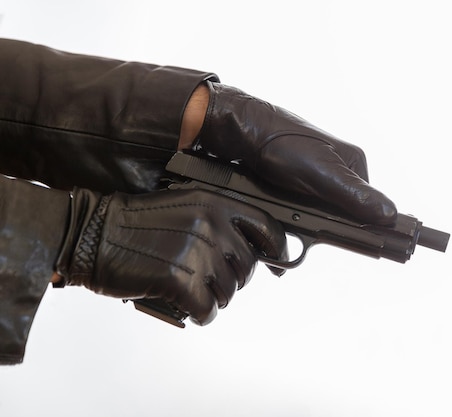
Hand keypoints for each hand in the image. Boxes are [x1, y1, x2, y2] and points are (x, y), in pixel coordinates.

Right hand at [55, 187, 287, 324]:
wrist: (95, 233)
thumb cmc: (138, 223)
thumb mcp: (186, 206)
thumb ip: (220, 222)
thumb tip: (255, 252)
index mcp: (215, 202)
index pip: (266, 226)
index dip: (277, 248)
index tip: (279, 264)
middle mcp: (212, 224)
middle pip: (247, 266)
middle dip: (232, 278)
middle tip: (210, 280)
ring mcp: (197, 252)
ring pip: (229, 291)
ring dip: (214, 297)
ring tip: (193, 291)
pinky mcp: (180, 279)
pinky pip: (208, 310)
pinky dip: (201, 314)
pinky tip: (189, 308)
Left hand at [192, 82, 397, 224]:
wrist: (241, 131)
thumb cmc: (282, 143)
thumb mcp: (322, 173)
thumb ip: (354, 195)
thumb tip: (390, 215)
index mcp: (354, 165)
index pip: (371, 206)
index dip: (363, 227)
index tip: (354, 243)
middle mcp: (339, 171)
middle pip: (345, 214)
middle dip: (326, 228)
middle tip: (307, 229)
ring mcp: (318, 178)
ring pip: (322, 216)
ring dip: (307, 229)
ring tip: (288, 227)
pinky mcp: (298, 184)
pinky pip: (303, 212)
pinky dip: (294, 222)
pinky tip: (283, 225)